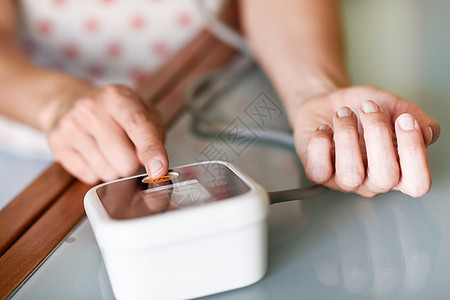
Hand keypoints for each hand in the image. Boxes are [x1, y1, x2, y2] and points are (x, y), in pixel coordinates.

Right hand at [47, 85, 167, 183]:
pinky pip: (89, 176)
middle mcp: (91, 108)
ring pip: (107, 172)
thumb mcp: (142, 112)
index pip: (138, 125)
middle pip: (124, 159)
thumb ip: (153, 134)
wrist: (69, 102)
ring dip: (114, 169)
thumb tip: (150, 160)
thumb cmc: (114, 112)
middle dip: (132, 163)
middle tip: (126, 149)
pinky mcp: (57, 144)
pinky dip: (96, 172)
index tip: (159, 169)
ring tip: (108, 151)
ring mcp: (71, 126)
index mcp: (117, 97)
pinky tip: (92, 154)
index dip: (151, 150)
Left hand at [293, 85, 439, 196]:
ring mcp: (344, 181)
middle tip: (368, 107)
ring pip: (351, 175)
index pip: (417, 183)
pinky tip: (324, 129)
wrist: (330, 103)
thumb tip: (427, 131)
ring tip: (344, 113)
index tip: (404, 119)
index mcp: (398, 170)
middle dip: (378, 134)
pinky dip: (320, 143)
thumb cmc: (363, 110)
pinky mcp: (319, 173)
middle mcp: (372, 181)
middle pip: (385, 178)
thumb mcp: (395, 106)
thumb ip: (416, 116)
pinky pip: (318, 170)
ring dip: (347, 135)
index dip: (414, 152)